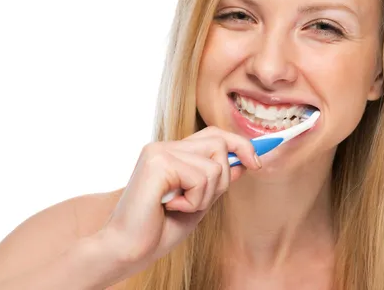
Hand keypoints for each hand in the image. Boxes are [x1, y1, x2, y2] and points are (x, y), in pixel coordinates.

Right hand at [98, 126, 260, 277]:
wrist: (126, 249)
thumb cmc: (158, 230)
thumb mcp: (198, 202)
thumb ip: (215, 180)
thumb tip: (243, 161)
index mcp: (171, 152)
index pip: (213, 134)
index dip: (239, 143)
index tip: (256, 162)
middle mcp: (164, 146)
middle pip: (219, 142)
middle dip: (222, 178)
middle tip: (198, 202)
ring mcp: (160, 151)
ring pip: (214, 165)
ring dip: (205, 196)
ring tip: (179, 207)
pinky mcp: (158, 161)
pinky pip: (201, 177)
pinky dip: (194, 201)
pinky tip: (171, 207)